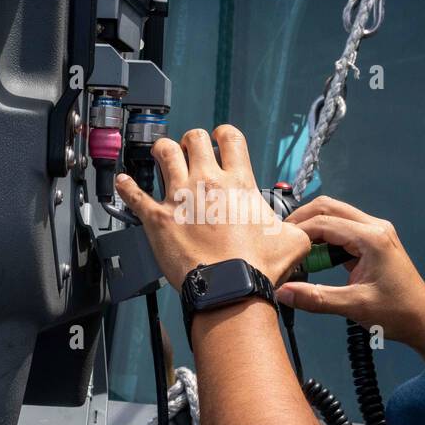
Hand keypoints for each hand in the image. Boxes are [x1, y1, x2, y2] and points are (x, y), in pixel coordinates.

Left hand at [114, 125, 311, 288]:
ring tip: (161, 155)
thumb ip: (296, 228)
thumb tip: (301, 230)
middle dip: (192, 142)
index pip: (230, 138)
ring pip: (164, 153)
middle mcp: (207, 182)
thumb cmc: (257, 267)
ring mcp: (179, 197)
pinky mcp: (157, 218)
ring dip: (163, 151)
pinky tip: (123, 182)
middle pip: (194, 139)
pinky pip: (135, 194)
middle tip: (191, 152)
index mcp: (238, 182)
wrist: (228, 288)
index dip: (224, 135)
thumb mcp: (293, 242)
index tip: (220, 141)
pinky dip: (126, 186)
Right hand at [276, 196, 424, 360]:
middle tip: (283, 241)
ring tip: (295, 250)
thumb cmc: (398, 313)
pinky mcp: (373, 242)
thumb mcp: (354, 306)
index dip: (298, 232)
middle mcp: (375, 227)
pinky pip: (343, 229)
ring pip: (335, 215)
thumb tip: (283, 292)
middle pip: (328, 207)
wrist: (424, 321)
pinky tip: (314, 256)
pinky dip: (324, 238)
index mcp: (372, 237)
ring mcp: (375, 232)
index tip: (280, 247)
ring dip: (313, 228)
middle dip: (302, 221)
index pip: (324, 222)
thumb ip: (316, 298)